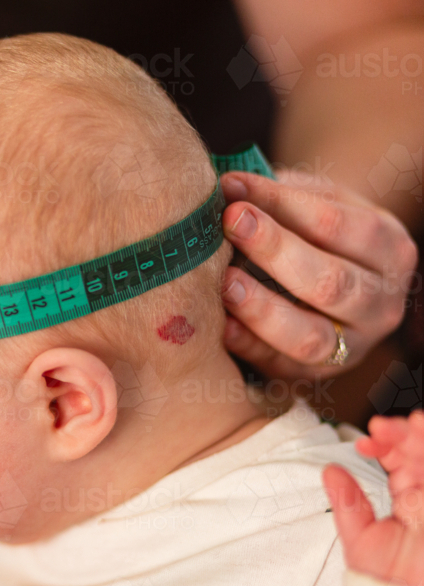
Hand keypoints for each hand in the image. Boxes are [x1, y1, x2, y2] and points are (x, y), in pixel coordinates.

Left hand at [218, 170, 417, 379]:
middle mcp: (381, 303)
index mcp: (389, 248)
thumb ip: (279, 195)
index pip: (335, 225)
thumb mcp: (314, 204)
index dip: (281, 205)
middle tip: (230, 225)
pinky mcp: (317, 375)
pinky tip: (220, 326)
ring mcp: (353, 346)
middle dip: (275, 251)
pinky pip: (281, 367)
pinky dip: (248, 346)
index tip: (232, 191)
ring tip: (224, 282)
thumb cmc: (314, 234)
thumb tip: (229, 186)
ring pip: (310, 337)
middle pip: (330, 282)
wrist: (332, 282)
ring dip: (262, 309)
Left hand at [323, 411, 423, 585]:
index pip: (401, 459)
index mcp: (409, 500)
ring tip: (411, 426)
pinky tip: (423, 433)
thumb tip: (330, 470)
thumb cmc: (388, 584)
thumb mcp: (362, 540)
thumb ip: (349, 504)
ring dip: (423, 437)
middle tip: (385, 427)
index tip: (367, 440)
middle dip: (405, 433)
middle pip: (422, 452)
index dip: (386, 443)